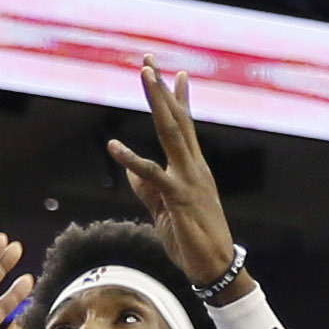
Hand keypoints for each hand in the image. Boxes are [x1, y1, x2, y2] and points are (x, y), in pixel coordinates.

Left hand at [102, 66, 241, 289]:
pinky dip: (130, 159)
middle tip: (149, 61)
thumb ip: (148, 188)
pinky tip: (113, 146)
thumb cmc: (193, 240)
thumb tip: (131, 170)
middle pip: (177, 120)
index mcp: (194, 168)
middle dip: (162, 89)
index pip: (186, 127)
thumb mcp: (164, 210)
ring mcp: (189, 179)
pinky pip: (151, 175)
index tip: (176, 73)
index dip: (179, 99)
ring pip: (171, 132)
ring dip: (157, 102)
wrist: (216, 268)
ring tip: (145, 75)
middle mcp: (194, 167)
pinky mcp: (178, 198)